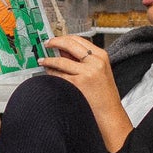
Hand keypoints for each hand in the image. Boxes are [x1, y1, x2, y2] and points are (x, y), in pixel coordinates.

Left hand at [41, 35, 129, 152]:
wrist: (110, 115)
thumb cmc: (104, 96)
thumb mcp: (99, 71)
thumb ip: (83, 60)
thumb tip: (63, 50)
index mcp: (102, 56)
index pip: (79, 39)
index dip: (64, 38)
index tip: (55, 39)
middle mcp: (95, 62)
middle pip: (69, 44)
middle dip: (54, 42)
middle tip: (46, 44)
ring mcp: (87, 72)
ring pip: (61, 60)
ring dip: (48, 60)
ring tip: (43, 61)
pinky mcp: (78, 84)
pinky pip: (59, 75)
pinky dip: (51, 73)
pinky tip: (48, 74)